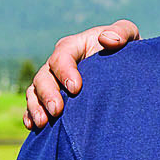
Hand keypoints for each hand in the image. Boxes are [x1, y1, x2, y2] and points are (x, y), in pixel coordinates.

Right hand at [23, 21, 139, 129]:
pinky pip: (35, 105)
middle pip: (44, 76)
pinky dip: (31, 114)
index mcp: (74, 46)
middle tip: (57, 111)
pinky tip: (34, 127)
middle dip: (48, 94)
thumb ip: (121, 32)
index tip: (76, 88)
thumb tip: (107, 39)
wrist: (129, 70)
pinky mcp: (52, 97)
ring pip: (35, 92)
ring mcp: (53, 81)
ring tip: (42, 123)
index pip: (62, 56)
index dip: (65, 71)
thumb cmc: (127, 49)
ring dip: (36, 107)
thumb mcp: (129, 35)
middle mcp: (58, 63)